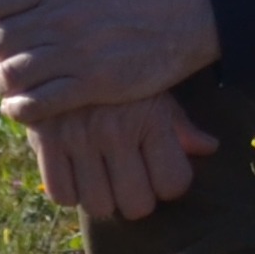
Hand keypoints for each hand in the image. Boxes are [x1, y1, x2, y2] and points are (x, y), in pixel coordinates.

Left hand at [0, 0, 224, 124]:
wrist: (193, 12)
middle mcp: (60, 17)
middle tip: (10, 51)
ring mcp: (75, 53)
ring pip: (10, 75)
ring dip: (5, 81)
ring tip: (15, 80)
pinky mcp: (92, 84)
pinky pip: (37, 104)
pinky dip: (21, 108)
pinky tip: (27, 102)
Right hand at [28, 91, 220, 220]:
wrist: (65, 47)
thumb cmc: (120, 75)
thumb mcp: (154, 92)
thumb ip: (179, 125)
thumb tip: (209, 148)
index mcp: (150, 117)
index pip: (173, 183)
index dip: (170, 185)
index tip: (162, 176)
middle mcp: (114, 130)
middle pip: (137, 205)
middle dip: (139, 199)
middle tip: (134, 183)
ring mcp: (78, 137)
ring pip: (99, 206)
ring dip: (104, 198)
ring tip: (106, 179)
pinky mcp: (45, 140)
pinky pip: (62, 194)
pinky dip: (71, 192)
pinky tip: (79, 174)